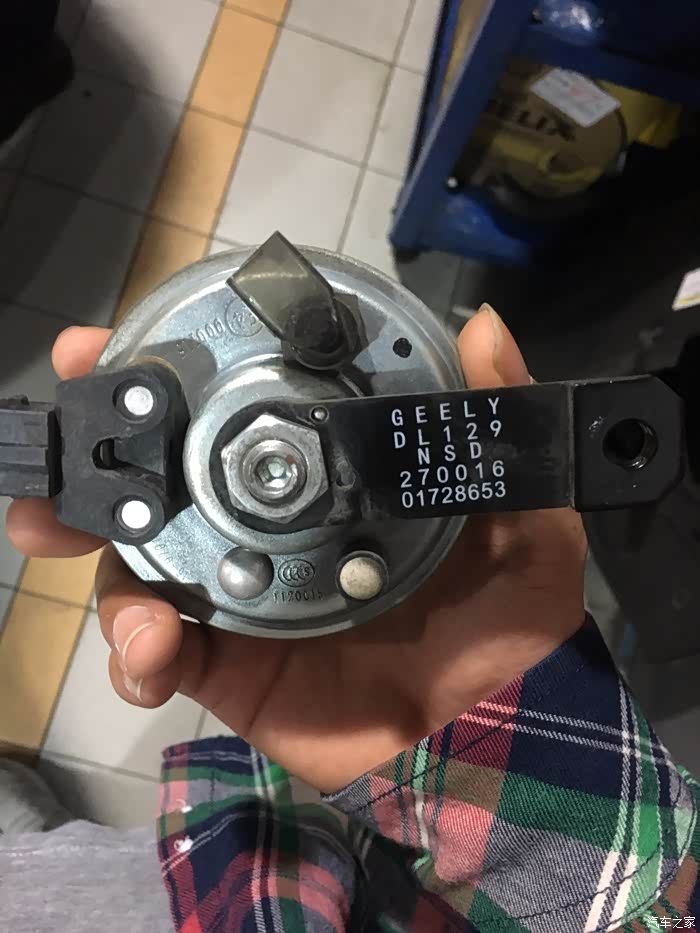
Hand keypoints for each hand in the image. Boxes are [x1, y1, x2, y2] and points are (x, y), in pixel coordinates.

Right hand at [7, 310, 585, 792]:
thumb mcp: (520, 509)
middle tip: (66, 433)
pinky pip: (157, 652)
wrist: (488, 734)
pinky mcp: (225, 666)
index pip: (239, 412)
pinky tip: (148, 650)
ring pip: (140, 558)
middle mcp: (267, 525)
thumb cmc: (506, 613)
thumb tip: (481, 322)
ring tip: (64, 536)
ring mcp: (237, 596)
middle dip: (100, 451)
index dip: (177, 374)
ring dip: (94, 547)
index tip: (120, 344)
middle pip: (164, 478)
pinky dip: (135, 648)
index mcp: (323, 478)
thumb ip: (496, 421)